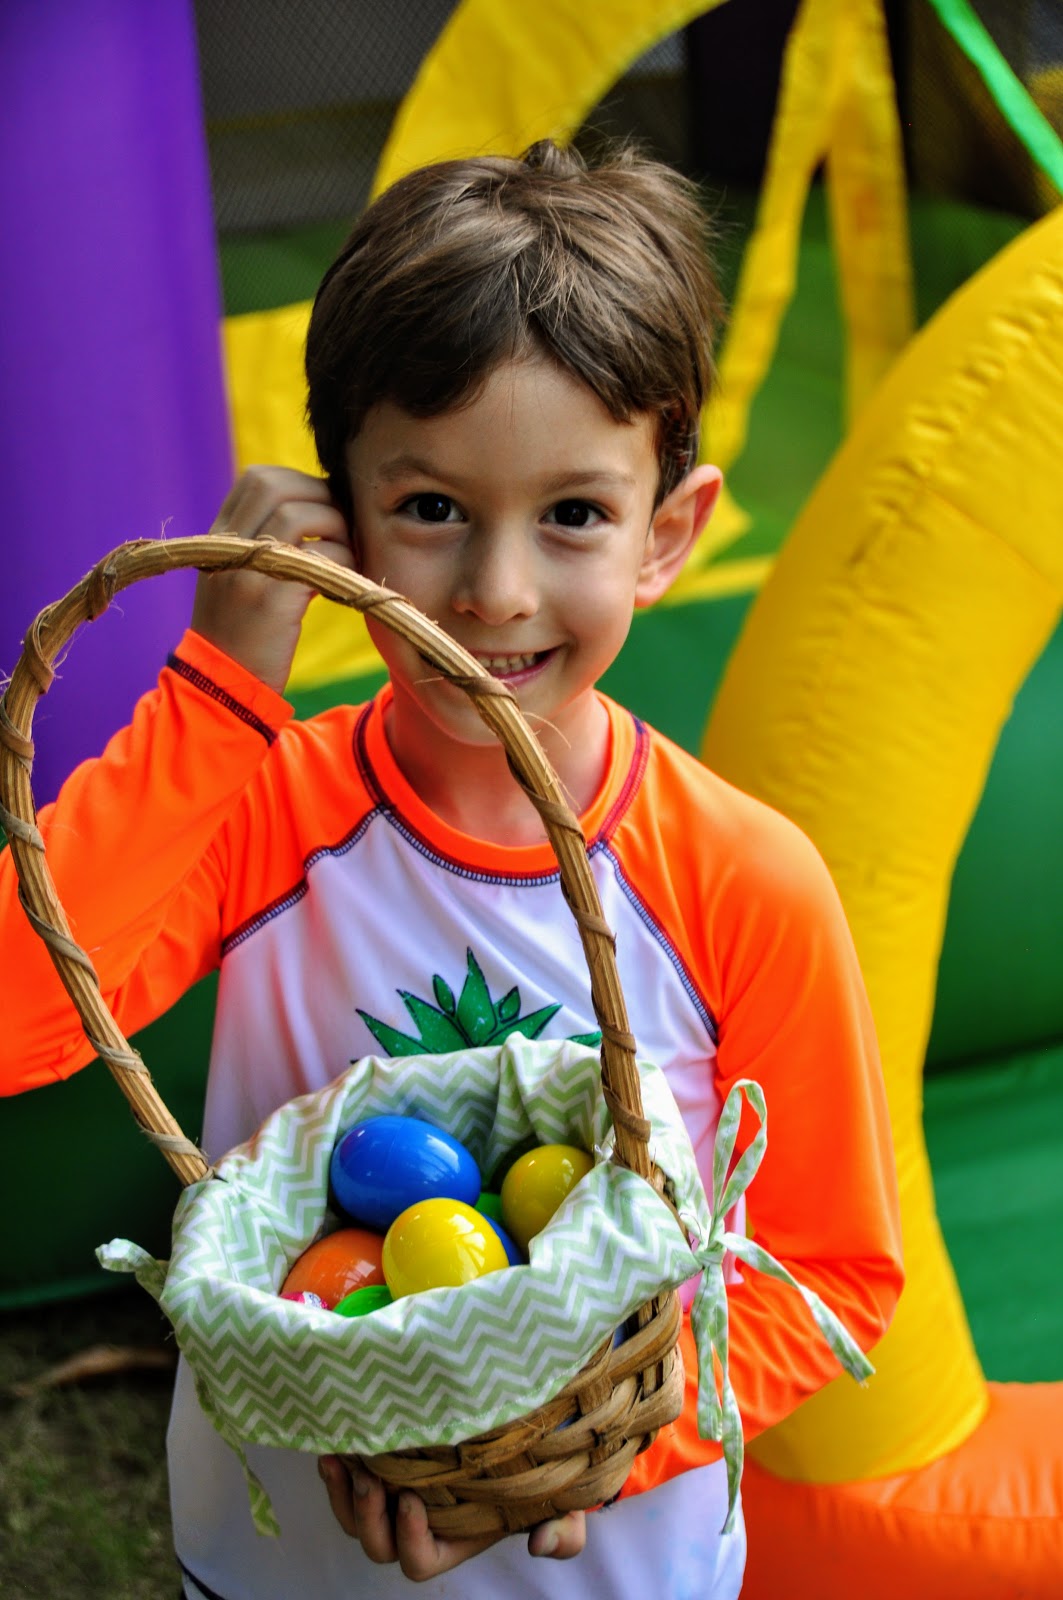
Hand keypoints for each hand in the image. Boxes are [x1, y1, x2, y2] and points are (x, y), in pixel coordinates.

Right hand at [192, 465, 354, 694]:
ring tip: (346, 554)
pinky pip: (319, 558)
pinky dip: (343, 562)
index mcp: (219, 537)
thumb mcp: (236, 577)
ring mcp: (248, 572)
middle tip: (341, 527)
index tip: (323, 506)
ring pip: (300, 515)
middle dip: (321, 496)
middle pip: (278, 487)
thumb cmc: (240, 633)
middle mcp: (228, 547)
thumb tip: (313, 507)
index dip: (300, 482)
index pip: (258, 478)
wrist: (222, 686)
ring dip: (336, 528)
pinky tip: (344, 582)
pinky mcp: (272, 601)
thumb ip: (260, 542)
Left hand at [317, 1456, 586, 1579]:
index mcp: (452, 1542)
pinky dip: (336, 1470)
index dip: (410, 1540)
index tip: (412, 1500)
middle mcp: (417, 1526)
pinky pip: (346, 1485)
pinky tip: (334, 1446)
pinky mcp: (382, 1468)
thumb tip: (540, 1547)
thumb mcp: (562, 1505)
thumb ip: (562, 1532)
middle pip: (376, 1545)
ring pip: (354, 1518)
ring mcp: (395, 1499)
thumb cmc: (537, 1476)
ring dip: (343, 1494)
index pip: (418, 1562)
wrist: (524, 1437)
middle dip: (368, 1516)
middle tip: (370, 1479)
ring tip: (340, 1462)